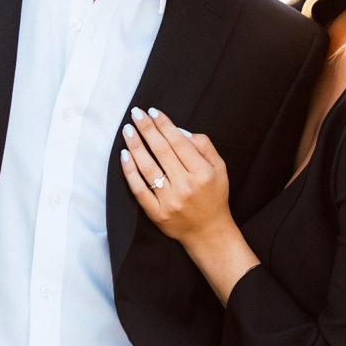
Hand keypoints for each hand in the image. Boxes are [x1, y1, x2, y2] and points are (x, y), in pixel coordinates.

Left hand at [120, 107, 233, 245]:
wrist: (209, 233)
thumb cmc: (214, 197)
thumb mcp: (220, 169)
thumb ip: (204, 146)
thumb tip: (181, 130)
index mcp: (202, 173)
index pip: (179, 143)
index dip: (164, 125)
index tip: (153, 112)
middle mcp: (186, 186)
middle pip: (161, 151)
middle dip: (147, 129)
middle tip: (136, 113)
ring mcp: (170, 201)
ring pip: (148, 168)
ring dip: (135, 146)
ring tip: (128, 130)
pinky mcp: (157, 213)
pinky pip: (139, 189)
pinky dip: (130, 172)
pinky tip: (125, 155)